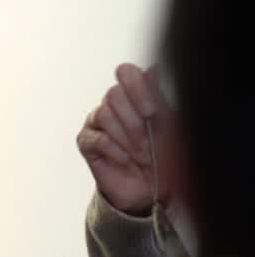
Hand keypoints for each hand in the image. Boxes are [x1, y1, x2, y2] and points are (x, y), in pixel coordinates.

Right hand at [77, 63, 174, 214]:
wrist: (151, 190)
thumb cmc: (164, 155)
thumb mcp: (170, 127)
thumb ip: (161, 97)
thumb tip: (156, 67)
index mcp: (134, 95)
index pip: (127, 73)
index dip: (138, 89)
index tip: (153, 113)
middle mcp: (113, 105)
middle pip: (113, 94)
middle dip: (134, 121)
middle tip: (148, 143)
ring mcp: (97, 122)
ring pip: (104, 115)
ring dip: (127, 139)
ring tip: (141, 156)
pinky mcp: (86, 142)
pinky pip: (96, 139)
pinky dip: (115, 151)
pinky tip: (126, 160)